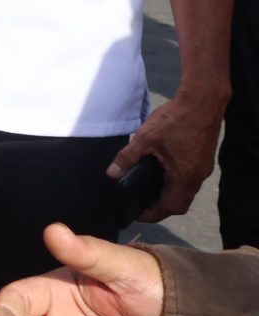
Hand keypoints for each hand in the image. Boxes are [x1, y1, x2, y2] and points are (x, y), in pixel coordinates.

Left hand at [109, 92, 222, 221]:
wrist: (202, 101)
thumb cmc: (176, 119)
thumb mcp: (145, 138)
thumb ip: (127, 158)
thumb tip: (111, 174)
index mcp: (184, 176)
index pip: (171, 207)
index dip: (153, 214)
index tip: (137, 213)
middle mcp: (197, 176)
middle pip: (180, 203)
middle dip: (161, 207)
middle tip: (142, 204)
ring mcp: (203, 168)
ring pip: (187, 191)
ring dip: (170, 195)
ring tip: (150, 191)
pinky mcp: (204, 159)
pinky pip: (191, 179)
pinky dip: (177, 183)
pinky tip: (164, 174)